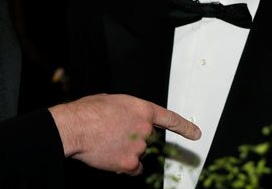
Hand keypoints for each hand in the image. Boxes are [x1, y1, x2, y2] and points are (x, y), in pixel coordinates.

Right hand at [49, 93, 199, 174]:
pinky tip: (112, 157)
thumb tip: (126, 119)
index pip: (171, 120)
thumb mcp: (112, 101)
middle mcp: (146, 129)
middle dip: (136, 139)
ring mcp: (139, 147)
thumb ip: (127, 111)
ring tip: (107, 143)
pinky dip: (126, 167)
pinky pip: (135, 169)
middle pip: (149, 139)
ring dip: (128, 152)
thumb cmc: (88, 112)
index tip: (196, 134)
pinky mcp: (130, 163)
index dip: (185, 128)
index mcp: (143, 110)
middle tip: (116, 136)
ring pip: (140, 154)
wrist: (75, 127)